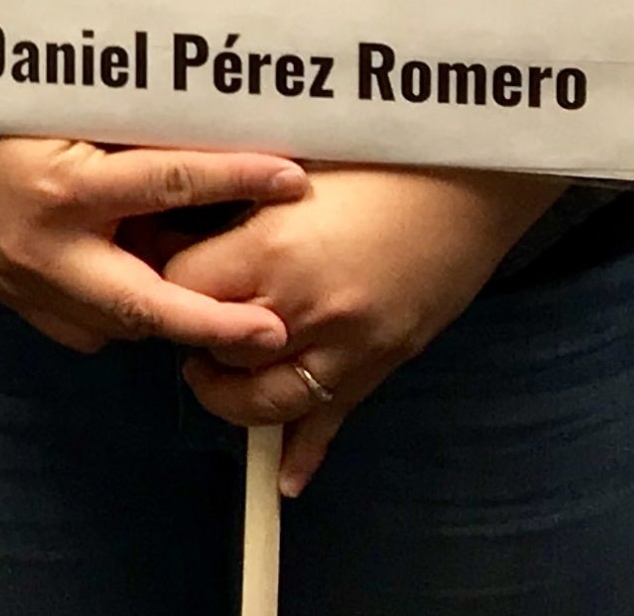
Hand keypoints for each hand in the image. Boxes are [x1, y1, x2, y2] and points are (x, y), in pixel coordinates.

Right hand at [0, 126, 311, 357]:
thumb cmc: (2, 105)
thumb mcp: (73, 105)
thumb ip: (136, 133)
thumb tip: (216, 135)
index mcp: (64, 188)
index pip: (168, 184)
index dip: (236, 179)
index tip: (293, 179)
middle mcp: (45, 249)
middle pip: (145, 302)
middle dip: (214, 323)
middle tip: (273, 333)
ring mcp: (24, 284)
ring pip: (117, 324)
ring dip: (166, 318)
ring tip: (220, 307)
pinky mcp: (13, 298)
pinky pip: (82, 326)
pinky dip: (120, 315)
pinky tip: (141, 291)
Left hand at [160, 164, 566, 492]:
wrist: (471, 177)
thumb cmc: (379, 155)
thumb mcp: (293, 165)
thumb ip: (236, 197)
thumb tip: (177, 211)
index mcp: (272, 249)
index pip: (183, 288)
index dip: (165, 276)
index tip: (161, 260)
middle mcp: (303, 309)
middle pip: (218, 351)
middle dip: (195, 336)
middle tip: (188, 316)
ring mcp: (347, 346)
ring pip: (264, 402)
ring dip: (230, 397)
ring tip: (215, 374)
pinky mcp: (381, 363)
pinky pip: (332, 422)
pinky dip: (304, 453)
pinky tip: (285, 479)